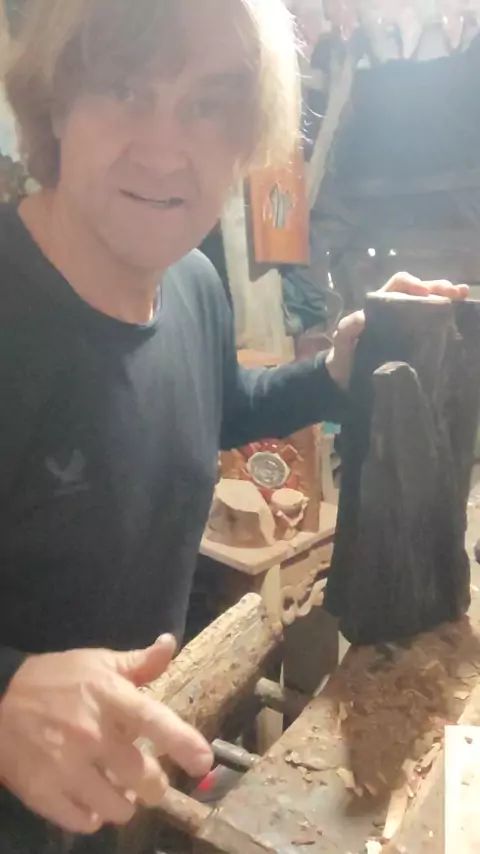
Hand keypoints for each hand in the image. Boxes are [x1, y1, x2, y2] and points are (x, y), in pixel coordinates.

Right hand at [0, 638, 212, 834]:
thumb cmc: (55, 679)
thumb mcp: (97, 662)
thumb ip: (138, 663)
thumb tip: (170, 644)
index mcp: (110, 698)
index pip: (154, 721)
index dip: (183, 742)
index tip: (204, 761)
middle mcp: (92, 734)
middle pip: (142, 777)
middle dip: (154, 786)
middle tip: (150, 783)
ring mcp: (66, 767)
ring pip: (117, 808)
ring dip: (125, 805)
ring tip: (122, 795)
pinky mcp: (44, 793)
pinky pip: (82, 822)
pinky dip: (92, 818)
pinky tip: (91, 804)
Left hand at [325, 273, 468, 388]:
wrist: (345, 380)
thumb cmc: (343, 356)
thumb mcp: (342, 341)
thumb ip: (347, 328)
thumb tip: (364, 317)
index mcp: (380, 306)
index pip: (398, 285)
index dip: (412, 284)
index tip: (424, 292)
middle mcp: (395, 311)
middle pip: (419, 291)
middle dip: (438, 287)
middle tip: (456, 291)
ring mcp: (405, 325)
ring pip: (428, 304)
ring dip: (447, 297)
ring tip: (463, 296)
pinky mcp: (413, 341)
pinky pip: (430, 326)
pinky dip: (445, 318)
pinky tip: (460, 317)